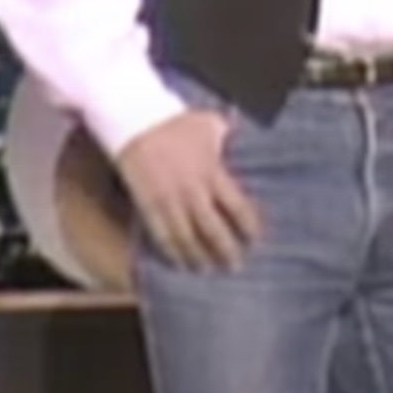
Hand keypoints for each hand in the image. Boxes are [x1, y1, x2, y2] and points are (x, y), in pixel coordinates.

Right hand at [115, 110, 261, 271]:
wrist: (136, 122)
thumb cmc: (177, 123)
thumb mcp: (211, 125)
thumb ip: (229, 138)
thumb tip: (246, 138)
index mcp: (213, 173)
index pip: (238, 208)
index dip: (248, 227)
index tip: (256, 241)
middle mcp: (194, 192)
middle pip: (214, 230)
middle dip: (226, 250)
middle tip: (235, 266)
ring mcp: (170, 201)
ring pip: (187, 238)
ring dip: (198, 257)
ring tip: (207, 270)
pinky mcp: (148, 206)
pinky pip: (161, 235)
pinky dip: (171, 252)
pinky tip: (178, 262)